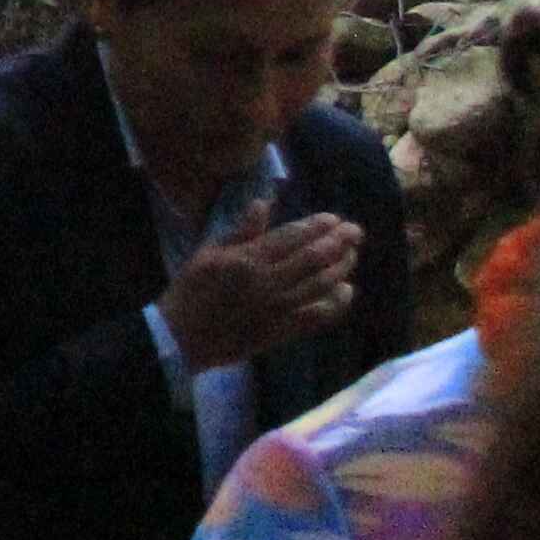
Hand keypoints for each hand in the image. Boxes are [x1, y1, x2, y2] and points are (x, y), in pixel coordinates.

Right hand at [160, 213, 360, 369]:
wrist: (184, 336)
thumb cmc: (191, 290)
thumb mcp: (207, 253)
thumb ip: (239, 230)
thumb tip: (263, 203)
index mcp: (246, 260)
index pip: (291, 237)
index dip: (317, 226)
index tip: (333, 218)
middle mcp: (268, 282)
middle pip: (314, 258)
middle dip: (339, 242)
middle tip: (355, 231)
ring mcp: (280, 308)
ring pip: (322, 284)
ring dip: (342, 267)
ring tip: (352, 254)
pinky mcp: (285, 330)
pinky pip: (319, 315)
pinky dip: (337, 302)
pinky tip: (346, 290)